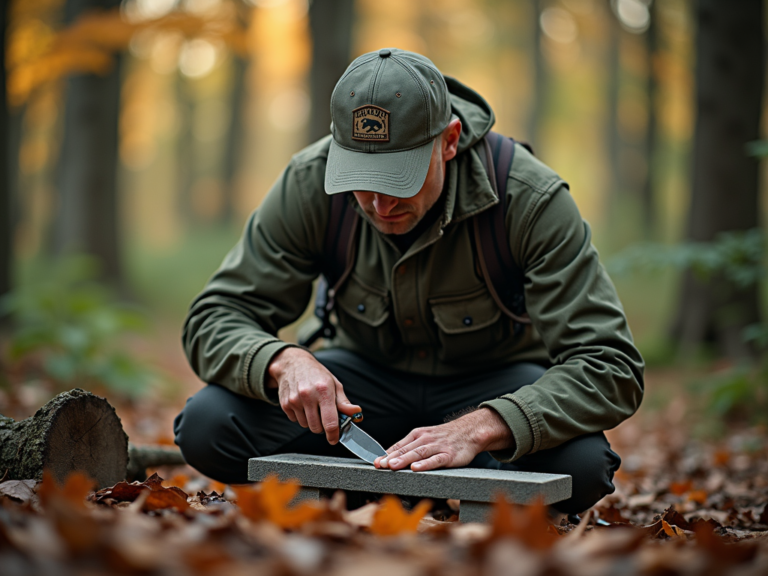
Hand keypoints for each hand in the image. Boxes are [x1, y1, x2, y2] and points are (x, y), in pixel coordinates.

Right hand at [267, 347, 360, 444]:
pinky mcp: (285, 404)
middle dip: (322, 426)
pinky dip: (300, 416)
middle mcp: (308, 395)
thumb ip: (344, 402)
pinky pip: (295, 420)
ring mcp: (294, 400)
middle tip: (323, 415)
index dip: (333, 435)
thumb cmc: (316, 374)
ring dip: (311, 421)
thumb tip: (356, 413)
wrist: (293, 364)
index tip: (334, 439)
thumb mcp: (334, 384)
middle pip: (316, 427)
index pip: (330, 421)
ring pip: (306, 425)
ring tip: (312, 406)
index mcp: (324, 390)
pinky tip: (302, 404)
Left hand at [374, 408, 512, 471]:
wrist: (469, 431)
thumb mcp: (425, 438)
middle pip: (406, 449)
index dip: (386, 454)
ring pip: (418, 453)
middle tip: (379, 465)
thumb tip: (389, 457)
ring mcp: (437, 447)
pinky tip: (416, 468)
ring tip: (393, 466)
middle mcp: (425, 439)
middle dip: (391, 458)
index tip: (374, 462)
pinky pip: (436, 460)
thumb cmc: (444, 437)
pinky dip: (425, 464)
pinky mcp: (449, 455)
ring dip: (404, 459)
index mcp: (417, 435)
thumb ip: (409, 447)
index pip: (399, 446)